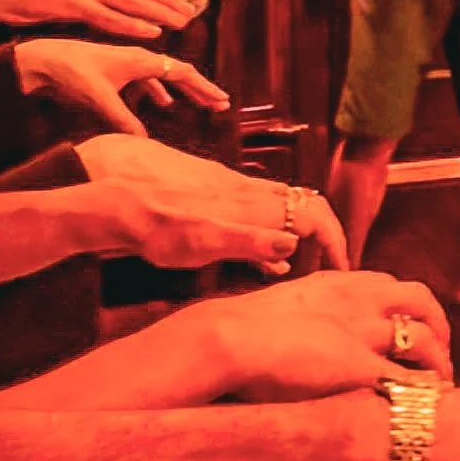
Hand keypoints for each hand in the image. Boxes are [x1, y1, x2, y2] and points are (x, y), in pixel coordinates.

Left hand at [14, 40, 229, 135]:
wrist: (41, 61)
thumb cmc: (70, 74)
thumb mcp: (100, 100)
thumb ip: (124, 121)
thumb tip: (146, 142)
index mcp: (141, 60)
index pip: (183, 73)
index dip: (204, 88)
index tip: (223, 101)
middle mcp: (138, 59)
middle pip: (179, 73)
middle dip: (201, 89)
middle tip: (221, 104)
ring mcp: (127, 64)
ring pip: (164, 77)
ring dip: (182, 91)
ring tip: (198, 104)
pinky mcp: (115, 71)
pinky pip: (147, 81)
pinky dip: (159, 92)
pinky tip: (162, 105)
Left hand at [74, 135, 349, 270]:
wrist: (116, 199)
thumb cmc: (154, 226)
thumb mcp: (200, 243)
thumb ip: (247, 244)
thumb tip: (293, 243)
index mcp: (249, 205)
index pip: (311, 212)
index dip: (333, 237)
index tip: (343, 266)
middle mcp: (247, 194)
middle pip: (305, 204)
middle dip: (327, 232)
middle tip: (335, 265)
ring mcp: (231, 195)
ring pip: (284, 208)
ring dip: (305, 233)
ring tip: (312, 265)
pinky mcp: (217, 200)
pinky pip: (262, 215)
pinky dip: (279, 234)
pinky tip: (272, 257)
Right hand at [188, 270, 451, 401]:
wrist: (233, 337)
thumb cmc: (245, 327)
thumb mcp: (287, 302)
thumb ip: (309, 309)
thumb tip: (307, 326)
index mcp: (341, 283)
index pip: (392, 284)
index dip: (408, 306)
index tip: (409, 325)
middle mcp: (361, 301)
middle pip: (420, 300)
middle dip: (438, 323)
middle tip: (439, 349)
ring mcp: (365, 333)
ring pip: (426, 339)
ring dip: (440, 361)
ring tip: (440, 383)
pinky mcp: (363, 369)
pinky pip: (411, 381)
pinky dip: (426, 393)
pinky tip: (427, 407)